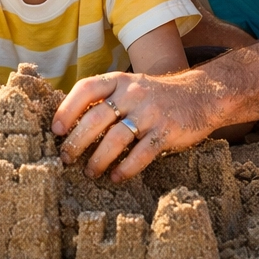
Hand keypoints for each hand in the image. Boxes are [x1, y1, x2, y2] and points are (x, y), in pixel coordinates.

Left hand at [53, 70, 226, 181]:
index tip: (56, 130)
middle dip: (76, 142)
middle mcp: (132, 93)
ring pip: (115, 139)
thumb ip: (106, 99)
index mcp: (119, 81)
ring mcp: (150, 112)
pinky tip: (116, 177)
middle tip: (66, 159)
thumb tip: (69, 122)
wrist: (202, 95)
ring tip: (89, 172)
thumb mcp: (130, 87)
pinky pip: (141, 154)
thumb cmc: (156, 96)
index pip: (86, 89)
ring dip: (98, 160)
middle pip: (96, 118)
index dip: (67, 109)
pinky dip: (126, 169)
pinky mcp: (166, 131)